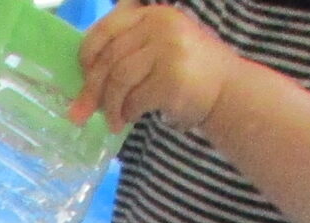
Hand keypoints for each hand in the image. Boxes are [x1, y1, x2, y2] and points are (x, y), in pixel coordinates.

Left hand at [72, 1, 240, 130]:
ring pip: (119, 80)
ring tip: (113, 121)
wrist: (227, 89)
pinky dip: (128, 112)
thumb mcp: (157, 47)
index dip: (87, 54)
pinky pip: (135, 98)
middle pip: (109, 58)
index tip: (82, 75)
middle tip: (81, 113)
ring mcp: (169, 49)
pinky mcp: (173, 78)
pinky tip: (131, 117)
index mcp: (152, 14)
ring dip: (110, 106)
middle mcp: (161, 25)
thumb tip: (82, 81)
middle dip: (91, 90)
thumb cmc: (185, 71)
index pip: (106, 28)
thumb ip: (126, 50)